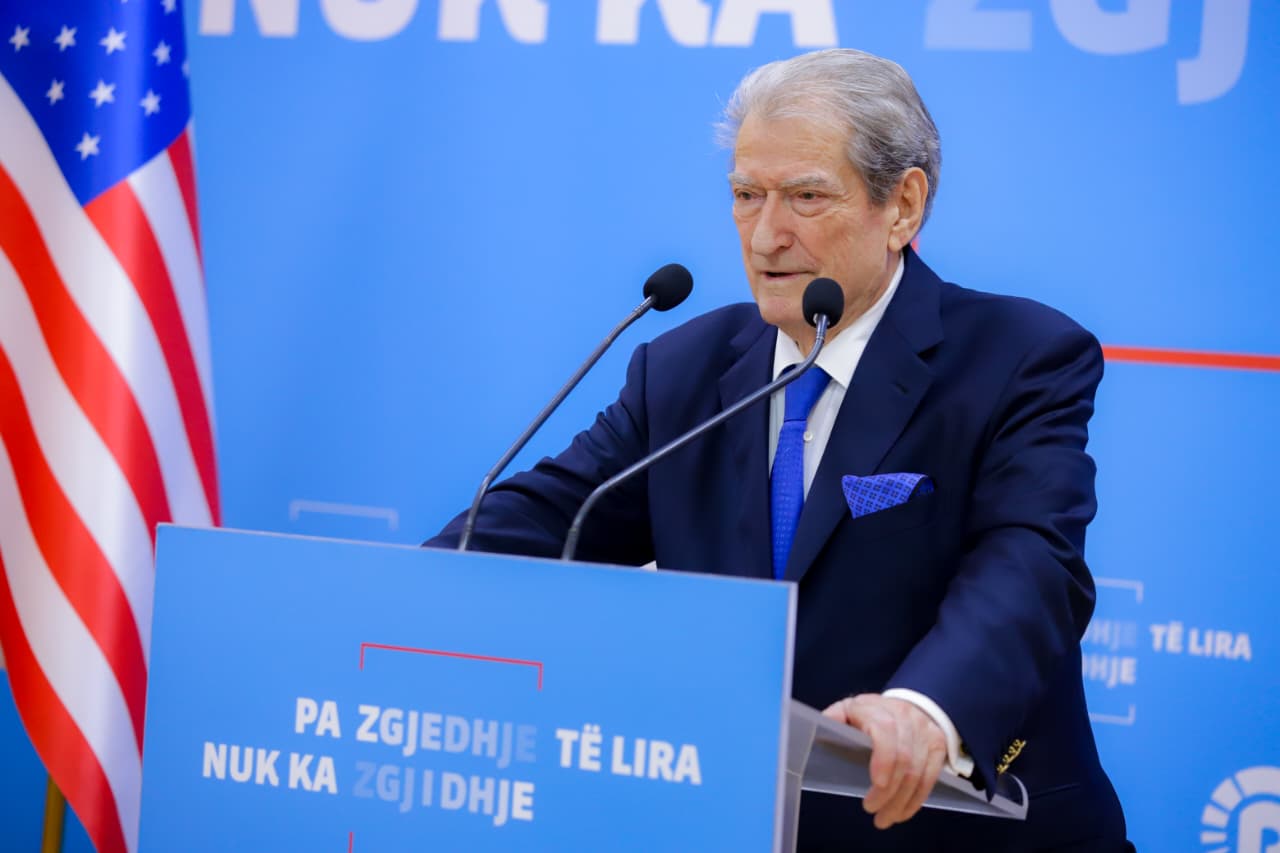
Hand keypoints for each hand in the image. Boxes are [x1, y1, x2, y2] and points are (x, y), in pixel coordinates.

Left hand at [822, 693, 946, 829]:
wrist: (904, 705)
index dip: (884, 759)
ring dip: (901, 801)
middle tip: (874, 812)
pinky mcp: (937, 744)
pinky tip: (902, 812)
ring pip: (917, 771)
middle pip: (903, 757)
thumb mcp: (847, 710)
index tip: (876, 784)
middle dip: (889, 791)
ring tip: (885, 818)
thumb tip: (820, 729)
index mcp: (876, 708)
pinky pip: (930, 777)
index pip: (885, 731)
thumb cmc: (869, 714)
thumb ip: (834, 719)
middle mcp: (904, 716)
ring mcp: (923, 730)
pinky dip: (916, 799)